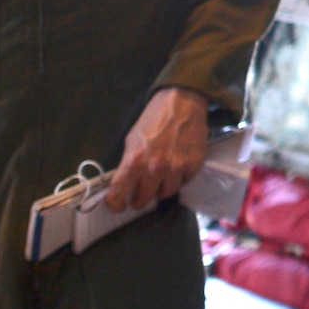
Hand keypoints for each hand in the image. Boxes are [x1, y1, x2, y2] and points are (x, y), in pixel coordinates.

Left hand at [106, 86, 210, 211]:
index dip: (116, 203)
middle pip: (143, 199)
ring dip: (160, 189)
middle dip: (139, 198)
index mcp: (134, 161)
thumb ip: (128, 164)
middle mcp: (155, 168)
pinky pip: (183, 183)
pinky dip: (178, 179)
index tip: (117, 205)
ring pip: (165, 194)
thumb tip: (124, 183)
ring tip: (160, 179)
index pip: (119, 193)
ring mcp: (176, 168)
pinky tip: (176, 167)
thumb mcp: (132, 140)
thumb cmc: (154, 119)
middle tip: (140, 194)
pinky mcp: (193, 166)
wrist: (182, 103)